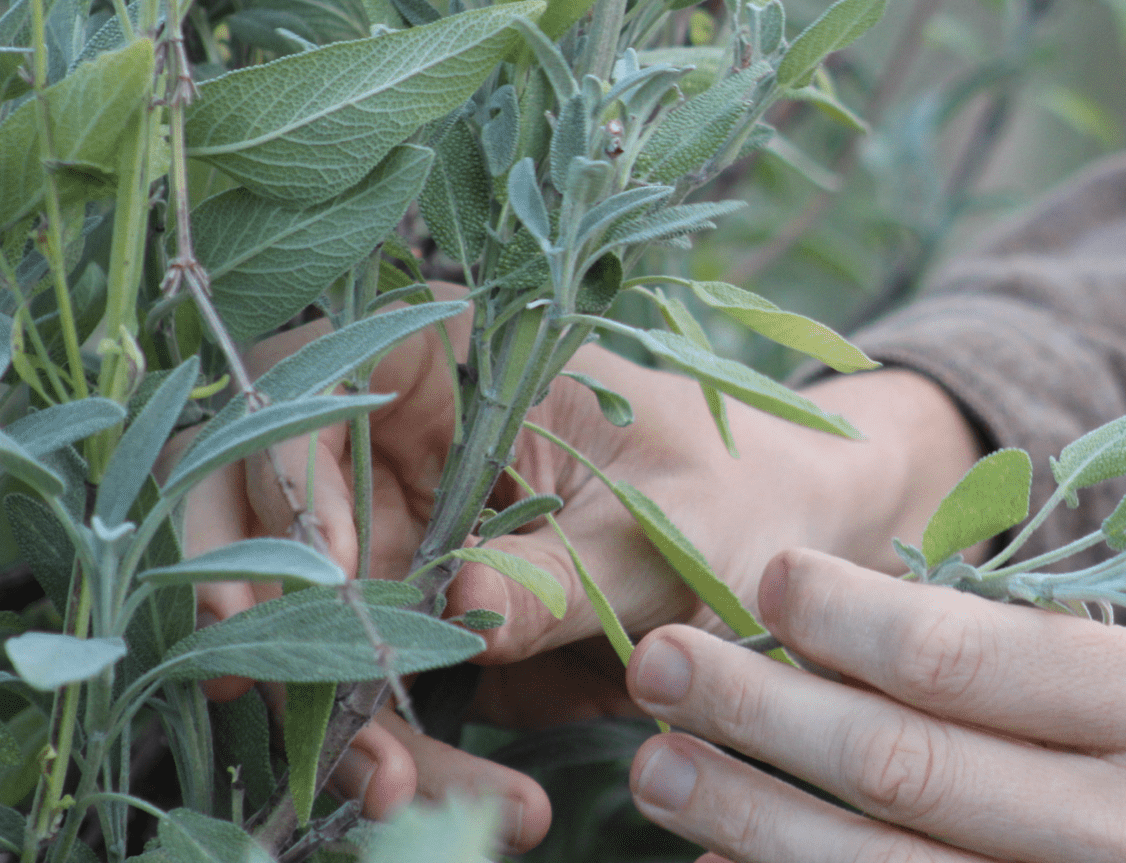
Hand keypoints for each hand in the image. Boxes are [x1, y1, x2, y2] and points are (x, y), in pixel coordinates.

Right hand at [179, 290, 981, 851]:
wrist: (809, 552)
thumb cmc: (749, 495)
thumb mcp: (668, 529)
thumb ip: (563, 569)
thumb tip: (457, 612)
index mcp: (464, 373)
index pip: (315, 379)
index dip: (280, 462)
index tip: (321, 562)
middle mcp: (417, 455)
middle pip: (277, 514)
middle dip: (265, 611)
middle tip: (257, 696)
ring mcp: (420, 549)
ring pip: (323, 630)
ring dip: (343, 719)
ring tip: (401, 793)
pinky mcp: (443, 636)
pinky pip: (395, 701)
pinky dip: (421, 762)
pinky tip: (495, 810)